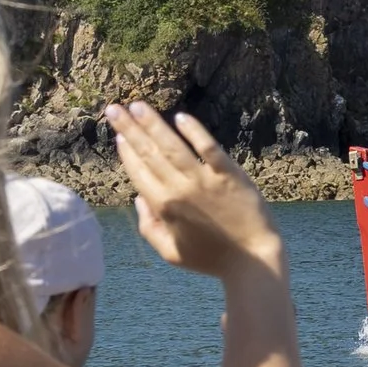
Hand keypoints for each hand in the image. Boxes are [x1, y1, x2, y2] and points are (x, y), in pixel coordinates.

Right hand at [106, 102, 282, 278]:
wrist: (252, 260)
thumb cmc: (211, 259)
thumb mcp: (171, 253)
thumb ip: (148, 227)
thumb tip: (138, 199)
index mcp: (163, 208)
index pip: (138, 173)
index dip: (127, 152)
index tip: (119, 136)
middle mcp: (179, 189)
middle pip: (149, 153)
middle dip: (129, 129)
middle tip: (114, 109)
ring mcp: (204, 180)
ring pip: (172, 146)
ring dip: (153, 124)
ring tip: (138, 106)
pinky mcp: (229, 174)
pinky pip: (208, 147)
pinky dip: (194, 131)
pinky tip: (180, 117)